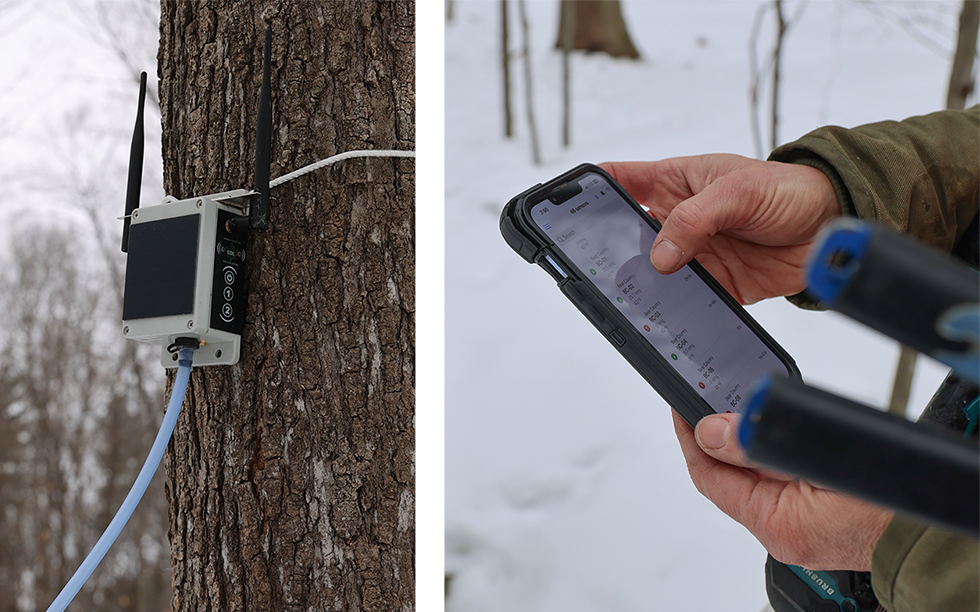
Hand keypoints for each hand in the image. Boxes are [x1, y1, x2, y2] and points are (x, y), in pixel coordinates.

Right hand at [601, 155, 840, 303]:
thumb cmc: (788, 189)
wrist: (832, 226)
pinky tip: (665, 314)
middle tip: (595, 264)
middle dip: (611, 247)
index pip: (622, 180)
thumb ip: (694, 219)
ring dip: (642, 282)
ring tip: (628, 294)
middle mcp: (678, 219)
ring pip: (653, 271)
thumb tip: (660, 255)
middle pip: (629, 234)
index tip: (568, 205)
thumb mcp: (737, 190)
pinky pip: (686, 300)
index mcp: (675, 181)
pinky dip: (674, 308)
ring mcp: (694, 253)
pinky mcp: (715, 284)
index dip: (592, 190)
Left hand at [674, 410, 893, 570]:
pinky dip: (768, 446)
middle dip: (714, 432)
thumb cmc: (892, 503)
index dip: (690, 438)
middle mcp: (782, 528)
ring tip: (731, 399)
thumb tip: (713, 431)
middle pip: (728, 473)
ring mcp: (798, 520)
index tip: (680, 405)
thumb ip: (762, 447)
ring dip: (741, 436)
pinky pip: (778, 473)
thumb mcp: (819, 464)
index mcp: (776, 524)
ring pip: (753, 470)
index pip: (709, 477)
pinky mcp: (815, 508)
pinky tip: (768, 419)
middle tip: (703, 393)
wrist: (934, 529)